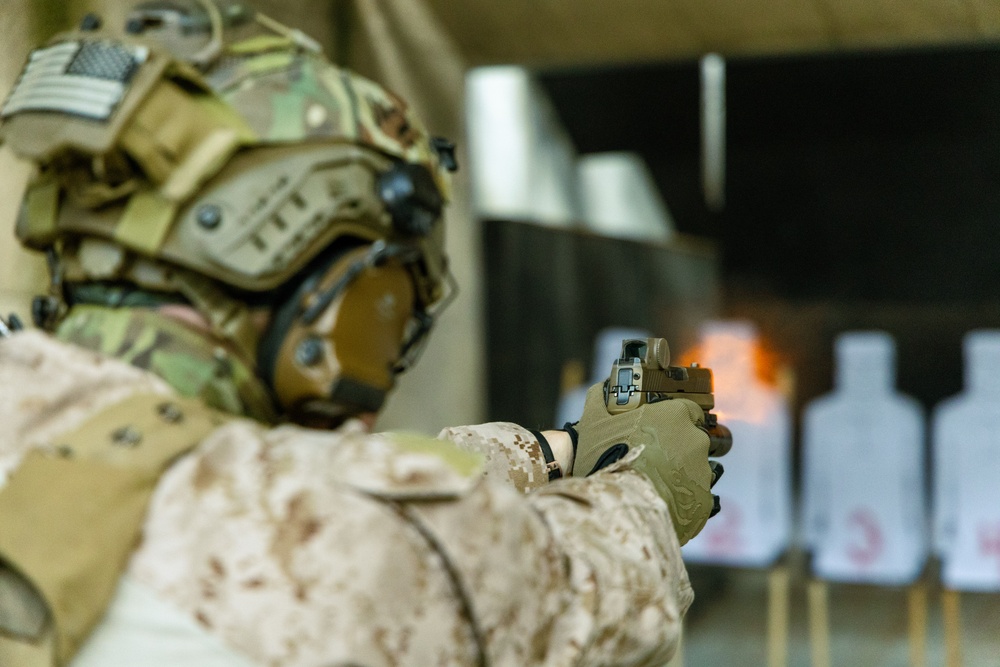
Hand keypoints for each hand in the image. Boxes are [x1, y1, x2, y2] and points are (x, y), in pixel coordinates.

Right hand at [571, 383, 720, 544]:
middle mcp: (696, 440)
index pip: (690, 409)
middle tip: (652, 459)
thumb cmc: (607, 458)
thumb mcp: (594, 420)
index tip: (664, 428)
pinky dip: (682, 500)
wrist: (618, 504)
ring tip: (654, 484)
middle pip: (692, 441)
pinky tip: (661, 502)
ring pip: (695, 470)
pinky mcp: (704, 502)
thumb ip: (600, 399)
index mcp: (676, 416)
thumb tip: (600, 390)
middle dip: (676, 448)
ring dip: (680, 475)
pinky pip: (695, 499)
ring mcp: (703, 472)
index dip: (676, 419)